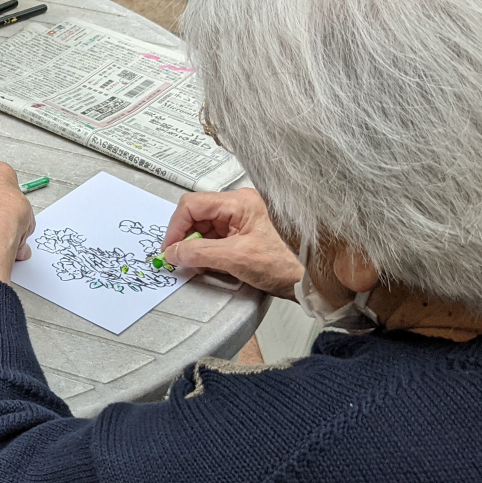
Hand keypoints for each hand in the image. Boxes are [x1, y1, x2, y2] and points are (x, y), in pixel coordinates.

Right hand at [159, 188, 301, 298]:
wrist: (311, 280)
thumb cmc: (288, 263)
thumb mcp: (236, 258)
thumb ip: (199, 253)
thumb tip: (174, 252)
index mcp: (240, 202)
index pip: (192, 205)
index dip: (175, 228)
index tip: (170, 249)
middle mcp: (240, 206)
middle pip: (197, 216)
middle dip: (185, 238)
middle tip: (180, 259)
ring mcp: (243, 220)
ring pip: (205, 228)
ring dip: (196, 247)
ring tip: (198, 265)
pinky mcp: (245, 235)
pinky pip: (216, 239)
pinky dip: (207, 252)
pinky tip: (209, 265)